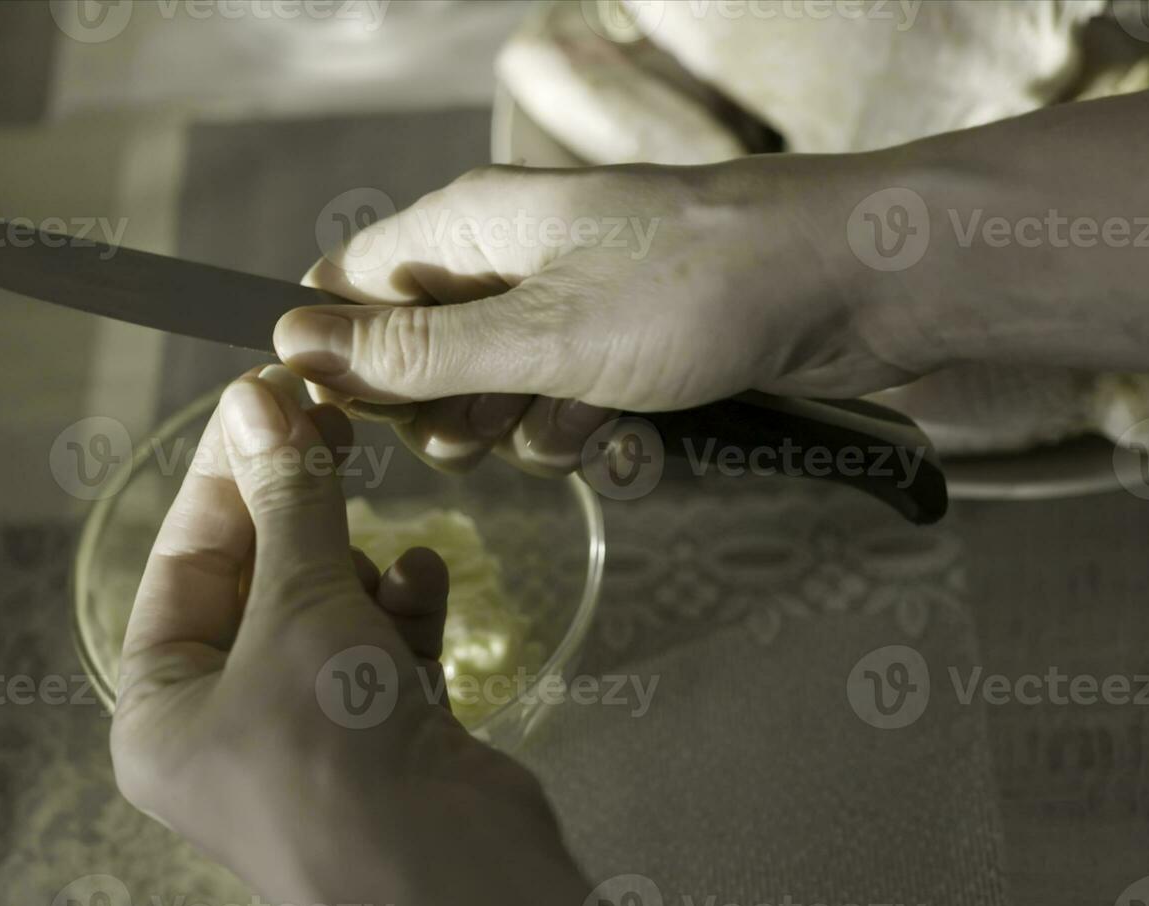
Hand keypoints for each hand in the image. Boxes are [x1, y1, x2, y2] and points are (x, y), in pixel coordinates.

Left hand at [109, 366, 662, 905]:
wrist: (445, 880)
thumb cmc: (336, 759)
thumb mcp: (299, 608)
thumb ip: (289, 503)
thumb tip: (260, 402)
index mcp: (163, 711)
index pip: (183, 564)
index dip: (226, 476)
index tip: (267, 398)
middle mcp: (229, 726)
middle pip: (258, 583)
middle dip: (300, 511)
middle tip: (336, 424)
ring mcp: (312, 735)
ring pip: (329, 612)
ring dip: (360, 566)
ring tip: (386, 539)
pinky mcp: (387, 739)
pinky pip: (386, 649)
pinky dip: (404, 610)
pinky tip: (424, 582)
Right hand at [275, 160, 932, 474]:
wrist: (856, 285)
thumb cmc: (700, 287)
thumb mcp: (542, 335)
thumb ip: (417, 353)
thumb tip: (292, 344)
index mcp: (474, 224)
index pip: (351, 285)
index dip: (341, 360)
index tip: (355, 423)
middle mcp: (515, 257)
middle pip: (423, 354)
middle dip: (449, 414)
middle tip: (488, 432)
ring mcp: (577, 304)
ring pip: (500, 395)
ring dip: (533, 432)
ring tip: (590, 421)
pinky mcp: (631, 348)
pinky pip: (572, 408)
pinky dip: (595, 434)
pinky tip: (637, 437)